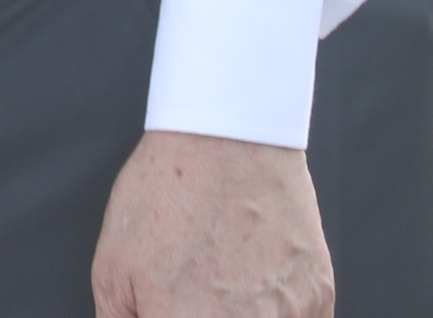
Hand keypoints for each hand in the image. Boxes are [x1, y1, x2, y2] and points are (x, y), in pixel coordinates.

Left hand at [92, 129, 330, 315]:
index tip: (169, 312)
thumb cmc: (167, 192)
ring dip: (244, 316)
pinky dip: (279, 316)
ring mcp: (288, 316)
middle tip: (194, 299)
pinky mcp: (319, 297)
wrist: (227, 134)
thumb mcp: (113, 268)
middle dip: (198, 317)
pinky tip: (255, 290)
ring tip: (224, 288)